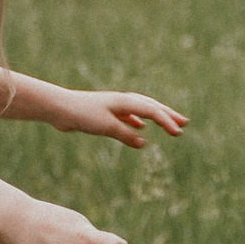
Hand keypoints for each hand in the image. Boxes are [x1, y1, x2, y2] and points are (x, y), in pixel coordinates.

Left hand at [53, 89, 188, 147]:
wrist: (59, 108)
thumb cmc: (82, 114)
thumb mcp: (106, 126)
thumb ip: (125, 134)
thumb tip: (143, 142)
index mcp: (125, 102)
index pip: (152, 111)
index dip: (167, 122)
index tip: (179, 133)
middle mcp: (122, 101)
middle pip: (151, 106)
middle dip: (168, 115)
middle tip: (184, 123)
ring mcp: (115, 106)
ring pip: (142, 110)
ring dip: (156, 117)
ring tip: (168, 123)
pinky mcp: (106, 113)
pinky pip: (129, 116)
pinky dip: (139, 121)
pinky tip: (141, 128)